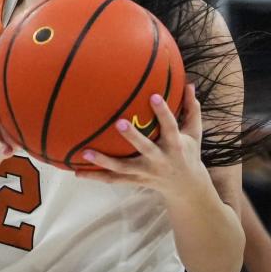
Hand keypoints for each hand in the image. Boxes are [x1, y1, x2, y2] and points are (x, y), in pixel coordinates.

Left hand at [75, 84, 210, 199]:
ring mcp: (145, 172)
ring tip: (85, 153)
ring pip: (123, 168)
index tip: (154, 96)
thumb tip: (189, 84)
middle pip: (145, 149)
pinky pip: (113, 180)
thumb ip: (191, 109)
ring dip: (104, 162)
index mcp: (175, 145)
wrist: (186, 187)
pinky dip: (96, 177)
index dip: (163, 113)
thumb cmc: (188, 152)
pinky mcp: (134, 181)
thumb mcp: (194, 133)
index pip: (170, 127)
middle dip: (133, 137)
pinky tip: (76, 172)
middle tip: (118, 123)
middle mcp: (160, 160)